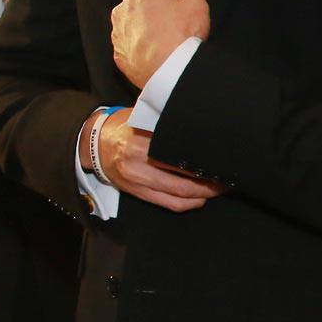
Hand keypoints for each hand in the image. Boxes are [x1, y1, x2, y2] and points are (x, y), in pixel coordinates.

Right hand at [86, 107, 224, 212]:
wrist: (93, 144)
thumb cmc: (123, 127)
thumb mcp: (142, 117)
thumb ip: (166, 123)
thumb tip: (200, 124)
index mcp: (143, 142)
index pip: (182, 156)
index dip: (206, 162)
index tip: (223, 160)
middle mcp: (140, 164)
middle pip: (186, 182)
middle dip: (212, 184)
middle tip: (227, 178)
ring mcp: (138, 181)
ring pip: (180, 197)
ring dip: (204, 196)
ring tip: (218, 188)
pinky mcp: (138, 193)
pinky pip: (170, 204)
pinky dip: (189, 203)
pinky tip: (200, 197)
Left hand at [111, 0, 209, 88]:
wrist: (168, 69)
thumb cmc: (180, 34)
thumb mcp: (196, 6)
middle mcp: (121, 10)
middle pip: (142, 2)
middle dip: (159, 6)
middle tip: (178, 16)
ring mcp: (118, 33)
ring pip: (135, 23)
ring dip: (149, 26)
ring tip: (169, 36)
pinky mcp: (119, 53)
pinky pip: (132, 44)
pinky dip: (143, 45)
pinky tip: (159, 50)